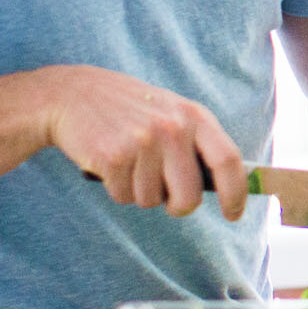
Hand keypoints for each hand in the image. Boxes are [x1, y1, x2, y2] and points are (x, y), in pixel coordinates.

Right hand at [32, 66, 248, 220]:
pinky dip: (116, 188)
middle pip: (189, 196)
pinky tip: (110, 162)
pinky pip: (124, 196)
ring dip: (140, 192)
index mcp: (194, 116)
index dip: (236, 193)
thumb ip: (198, 144)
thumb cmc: (130, 111)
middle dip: (178, 207)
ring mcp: (143, 142)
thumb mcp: (172, 113)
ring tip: (129, 162)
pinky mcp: (113, 157)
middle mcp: (173, 128)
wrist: (72, 94)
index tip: (234, 214)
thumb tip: (226, 188)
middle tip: (167, 198)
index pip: (228, 161)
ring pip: (152, 200)